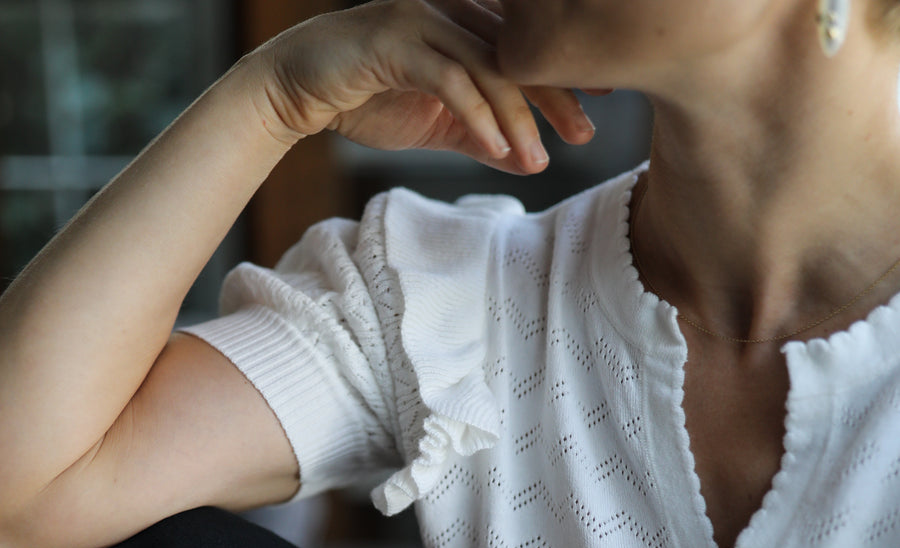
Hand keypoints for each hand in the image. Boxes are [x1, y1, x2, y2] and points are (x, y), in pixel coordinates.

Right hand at [255, 0, 595, 172]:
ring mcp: (419, 19)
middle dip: (555, 94)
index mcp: (460, 19)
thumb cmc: (365, 102)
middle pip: (515, 52)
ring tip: (541, 157)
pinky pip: (448, 80)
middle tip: (587, 134)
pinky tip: (498, 148)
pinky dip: (477, 116)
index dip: (562, 74)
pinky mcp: (393, 41)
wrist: (296, 92)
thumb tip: (526, 160)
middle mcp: (445, 8)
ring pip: (486, 66)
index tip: (599, 105)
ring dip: (518, 115)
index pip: (523, 48)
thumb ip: (480, 136)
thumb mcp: (435, 126)